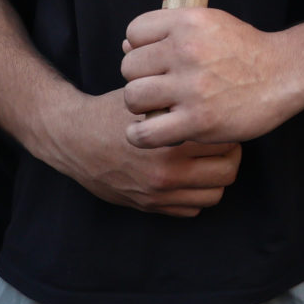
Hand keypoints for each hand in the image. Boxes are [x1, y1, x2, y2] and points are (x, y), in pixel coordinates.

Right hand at [41, 86, 241, 215]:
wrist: (73, 140)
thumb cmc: (112, 112)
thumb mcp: (146, 99)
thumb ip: (179, 102)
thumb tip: (217, 94)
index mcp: (169, 145)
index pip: (225, 141)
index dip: (228, 128)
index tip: (224, 119)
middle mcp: (167, 175)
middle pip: (227, 171)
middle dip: (230, 154)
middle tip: (223, 140)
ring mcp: (158, 195)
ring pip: (214, 195)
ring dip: (216, 177)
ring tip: (209, 159)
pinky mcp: (149, 207)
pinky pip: (191, 209)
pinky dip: (196, 194)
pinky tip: (190, 175)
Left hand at [119, 7, 301, 146]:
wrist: (285, 74)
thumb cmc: (245, 51)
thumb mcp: (211, 24)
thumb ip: (170, 32)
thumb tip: (126, 46)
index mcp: (188, 22)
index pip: (133, 33)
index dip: (141, 49)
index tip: (158, 62)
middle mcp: (186, 50)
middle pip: (129, 67)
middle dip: (142, 79)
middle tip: (162, 89)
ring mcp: (191, 86)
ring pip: (132, 97)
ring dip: (142, 106)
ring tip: (160, 109)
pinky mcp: (197, 120)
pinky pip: (145, 132)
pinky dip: (140, 136)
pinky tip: (152, 132)